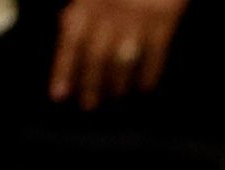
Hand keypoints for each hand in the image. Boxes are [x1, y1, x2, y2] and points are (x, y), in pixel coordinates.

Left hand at [52, 0, 185, 109]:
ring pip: (123, 59)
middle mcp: (109, 15)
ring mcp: (138, 20)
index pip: (71, 42)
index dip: (64, 70)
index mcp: (87, 3)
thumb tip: (66, 24)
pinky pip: (156, 54)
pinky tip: (145, 86)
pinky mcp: (164, 22)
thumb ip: (80, 5)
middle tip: (89, 104)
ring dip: (117, 82)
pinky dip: (150, 73)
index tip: (60, 94)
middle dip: (91, 84)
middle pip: (96, 58)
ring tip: (113, 96)